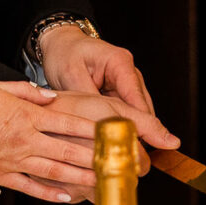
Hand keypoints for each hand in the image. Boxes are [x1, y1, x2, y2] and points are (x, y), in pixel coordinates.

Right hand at [0, 80, 119, 202]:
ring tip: (102, 183)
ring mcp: (14, 161)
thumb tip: (51, 97)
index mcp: (25, 116)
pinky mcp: (1, 176)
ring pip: (55, 172)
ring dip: (81, 178)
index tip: (113, 132)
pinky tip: (67, 197)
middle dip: (96, 158)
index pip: (68, 123)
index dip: (93, 128)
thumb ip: (26, 92)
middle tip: (119, 163)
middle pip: (68, 151)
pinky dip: (50, 193)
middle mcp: (24, 141)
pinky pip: (31, 187)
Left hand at [38, 27, 177, 150]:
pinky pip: (127, 115)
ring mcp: (127, 84)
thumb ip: (87, 99)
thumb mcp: (70, 76)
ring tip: (126, 158)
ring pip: (137, 115)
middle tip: (133, 160)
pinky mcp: (121, 93)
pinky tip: (116, 147)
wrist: (60, 43)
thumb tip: (99, 125)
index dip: (145, 126)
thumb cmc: (64, 54)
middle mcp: (129, 73)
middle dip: (139, 135)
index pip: (137, 99)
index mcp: (120, 63)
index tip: (145, 147)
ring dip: (131, 134)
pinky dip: (122, 129)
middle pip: (143, 110)